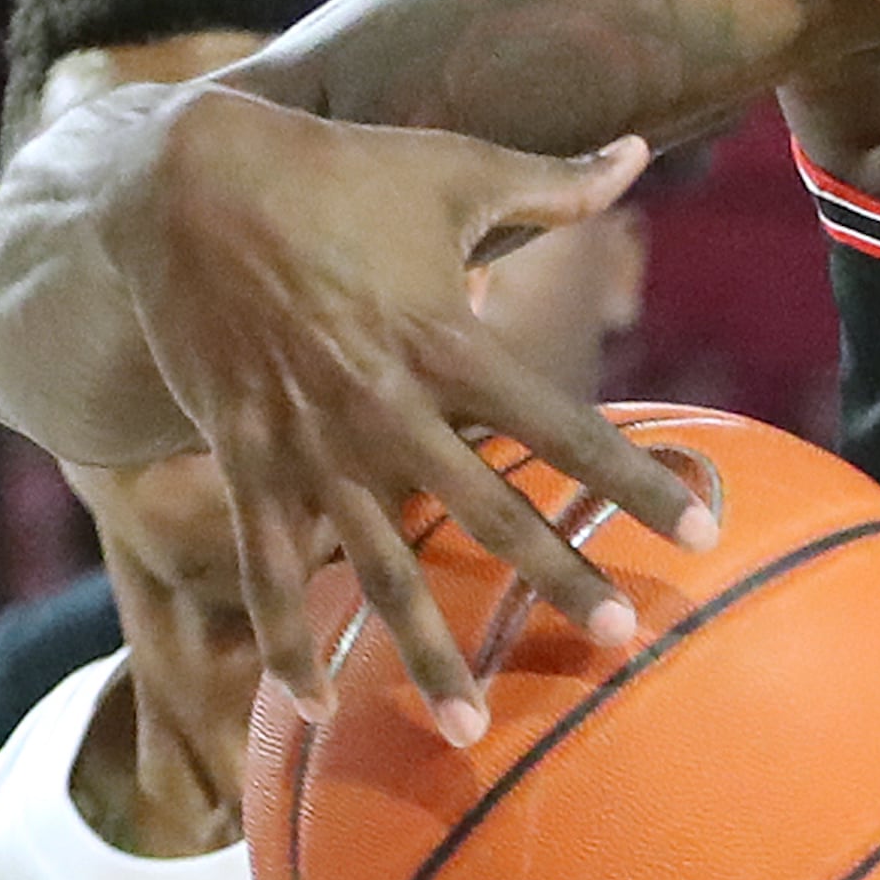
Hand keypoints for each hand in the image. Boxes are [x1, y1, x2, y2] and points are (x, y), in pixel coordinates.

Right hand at [105, 85, 712, 739]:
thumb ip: (554, 182)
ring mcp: (309, 443)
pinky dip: (285, 640)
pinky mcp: (243, 458)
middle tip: (620, 638)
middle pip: (488, 513)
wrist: (176, 182)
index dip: (636, 481)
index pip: (564, 428)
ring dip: (422, 651)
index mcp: (447, 343)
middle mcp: (383, 407)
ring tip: (469, 729)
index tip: (703, 528)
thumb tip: (643, 149)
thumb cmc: (334, 171)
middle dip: (556, 579)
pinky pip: (267, 566)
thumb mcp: (450, 167)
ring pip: (378, 568)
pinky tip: (310, 709)